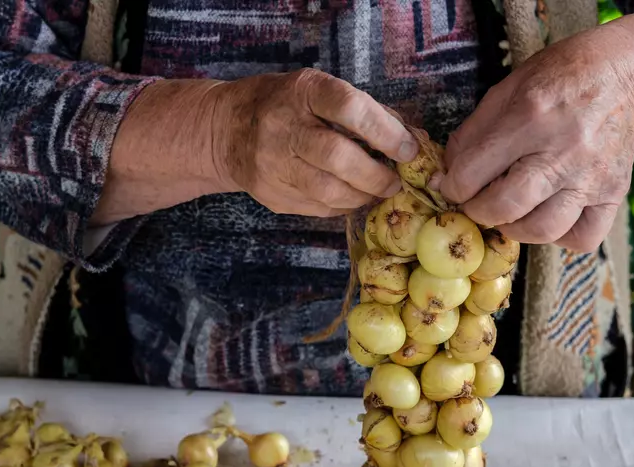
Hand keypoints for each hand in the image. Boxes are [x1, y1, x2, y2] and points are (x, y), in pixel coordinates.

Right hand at [213, 68, 418, 216]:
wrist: (226, 130)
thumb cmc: (284, 105)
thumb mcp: (316, 91)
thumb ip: (359, 111)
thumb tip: (407, 139)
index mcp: (303, 92)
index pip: (349, 108)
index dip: (385, 131)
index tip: (407, 149)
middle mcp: (284, 126)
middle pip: (338, 157)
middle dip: (376, 176)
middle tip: (395, 181)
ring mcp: (273, 164)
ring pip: (328, 191)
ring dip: (363, 196)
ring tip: (377, 191)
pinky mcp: (271, 194)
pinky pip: (318, 207)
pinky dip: (343, 205)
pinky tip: (351, 196)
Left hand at [437, 13, 633, 251]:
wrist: (627, 75)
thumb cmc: (558, 80)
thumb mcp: (507, 89)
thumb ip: (472, 133)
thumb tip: (444, 177)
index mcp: (530, 116)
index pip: (472, 172)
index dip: (451, 186)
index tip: (451, 186)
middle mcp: (564, 149)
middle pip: (505, 206)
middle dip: (478, 212)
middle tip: (477, 202)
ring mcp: (592, 175)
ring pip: (543, 229)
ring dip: (514, 229)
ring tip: (510, 212)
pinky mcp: (614, 193)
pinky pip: (583, 238)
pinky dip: (560, 238)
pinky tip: (548, 217)